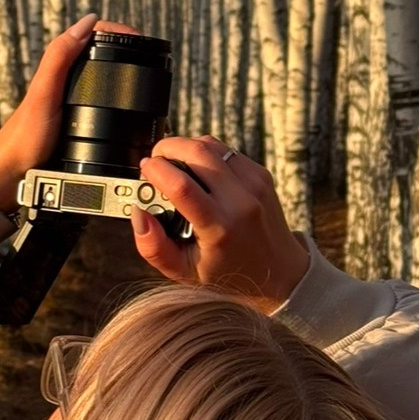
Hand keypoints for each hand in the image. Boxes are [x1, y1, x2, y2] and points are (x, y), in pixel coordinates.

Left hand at [0, 15, 138, 212]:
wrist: (13, 173)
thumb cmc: (25, 136)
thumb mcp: (44, 92)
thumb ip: (60, 58)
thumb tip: (87, 23)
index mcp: (59, 66)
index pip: (91, 35)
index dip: (116, 31)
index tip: (138, 38)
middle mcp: (65, 80)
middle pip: (100, 52)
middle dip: (124, 48)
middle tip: (148, 54)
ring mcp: (71, 100)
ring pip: (101, 76)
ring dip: (121, 70)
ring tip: (143, 73)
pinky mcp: (75, 120)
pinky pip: (100, 101)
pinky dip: (115, 97)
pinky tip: (125, 107)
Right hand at [132, 135, 308, 314]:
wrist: (279, 272)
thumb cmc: (228, 274)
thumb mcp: (184, 272)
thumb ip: (154, 247)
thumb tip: (139, 213)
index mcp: (220, 229)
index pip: (182, 187)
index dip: (156, 170)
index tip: (144, 169)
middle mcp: (240, 202)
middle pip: (196, 153)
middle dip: (167, 148)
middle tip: (156, 161)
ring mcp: (254, 184)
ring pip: (210, 145)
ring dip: (185, 147)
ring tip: (174, 165)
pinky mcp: (261, 174)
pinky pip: (225, 150)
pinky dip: (205, 153)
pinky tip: (198, 171)